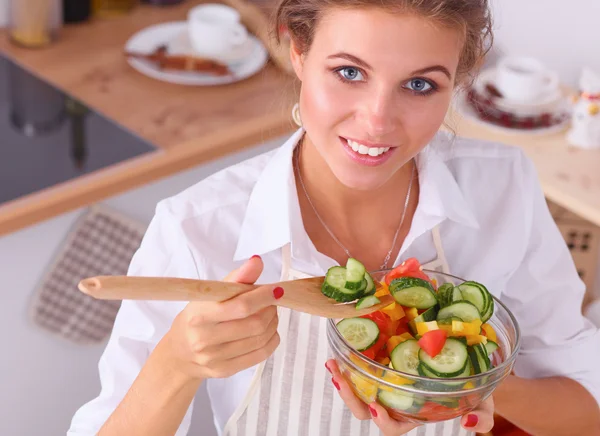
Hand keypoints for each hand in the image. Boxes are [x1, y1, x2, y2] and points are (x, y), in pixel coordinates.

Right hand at [165, 255, 281, 379]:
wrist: (179, 354)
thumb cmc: (197, 318)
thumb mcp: (209, 294)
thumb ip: (236, 277)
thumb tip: (257, 261)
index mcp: (200, 315)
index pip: (241, 306)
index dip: (264, 296)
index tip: (276, 289)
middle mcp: (205, 339)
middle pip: (254, 324)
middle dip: (270, 310)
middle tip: (272, 302)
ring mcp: (215, 358)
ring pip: (260, 339)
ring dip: (272, 323)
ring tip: (270, 314)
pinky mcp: (224, 371)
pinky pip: (260, 355)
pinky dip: (271, 340)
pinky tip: (269, 331)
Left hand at [326, 359, 494, 434]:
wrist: (470, 361)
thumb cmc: (472, 389)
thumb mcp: (482, 403)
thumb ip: (480, 418)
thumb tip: (469, 424)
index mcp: (414, 415)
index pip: (392, 427)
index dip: (382, 420)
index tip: (375, 406)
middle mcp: (396, 401)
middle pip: (365, 409)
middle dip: (349, 396)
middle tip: (338, 378)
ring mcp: (388, 380)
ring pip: (358, 388)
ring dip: (342, 378)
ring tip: (332, 363)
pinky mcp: (384, 360)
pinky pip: (362, 365)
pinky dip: (349, 358)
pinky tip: (341, 346)